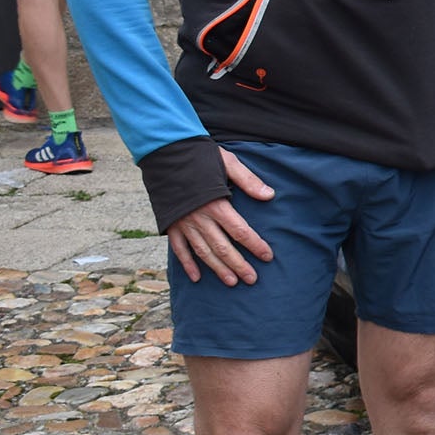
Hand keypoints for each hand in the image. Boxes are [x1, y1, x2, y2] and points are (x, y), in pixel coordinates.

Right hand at [167, 148, 276, 285]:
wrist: (165, 153)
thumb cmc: (200, 157)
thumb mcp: (228, 163)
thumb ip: (248, 180)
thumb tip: (269, 195)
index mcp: (216, 204)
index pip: (240, 231)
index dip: (255, 245)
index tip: (267, 257)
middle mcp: (200, 218)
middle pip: (223, 247)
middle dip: (238, 265)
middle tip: (252, 279)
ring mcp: (184, 223)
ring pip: (203, 252)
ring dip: (217, 268)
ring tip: (231, 282)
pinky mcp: (171, 224)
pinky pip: (179, 248)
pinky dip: (187, 264)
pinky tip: (196, 277)